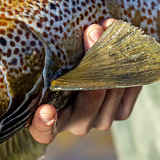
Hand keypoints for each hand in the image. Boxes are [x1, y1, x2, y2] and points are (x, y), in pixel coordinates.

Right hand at [29, 18, 141, 143]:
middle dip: (93, 61)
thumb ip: (42, 61)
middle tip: (91, 31)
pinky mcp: (120, 112)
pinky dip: (129, 63)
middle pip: (89, 99)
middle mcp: (75, 125)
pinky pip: (129, 91)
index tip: (46, 110)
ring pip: (112, 91)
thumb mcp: (44, 67)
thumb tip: (29, 34)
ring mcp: (100, 120)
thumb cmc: (53, 68)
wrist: (87, 68)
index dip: (44, 123)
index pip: (43, 131)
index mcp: (49, 122)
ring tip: (108, 27)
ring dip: (114, 55)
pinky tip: (124, 39)